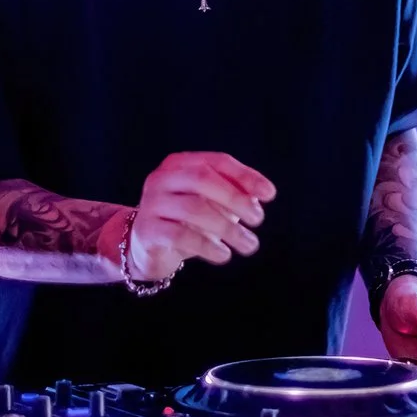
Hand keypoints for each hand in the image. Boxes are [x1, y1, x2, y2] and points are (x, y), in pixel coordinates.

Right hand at [124, 152, 275, 280]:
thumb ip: (233, 195)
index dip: (246, 176)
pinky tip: (224, 255)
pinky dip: (208, 246)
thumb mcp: (210, 204)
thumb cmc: (185, 221)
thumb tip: (261, 196)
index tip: (269, 194)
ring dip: (227, 228)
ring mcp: (152, 203)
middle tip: (258, 219)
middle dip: (236, 198)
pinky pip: (181, 235)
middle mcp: (162, 178)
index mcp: (180, 164)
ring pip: (194, 208)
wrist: (147, 247)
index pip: (218, 162)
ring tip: (248, 244)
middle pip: (203, 179)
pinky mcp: (147, 230)